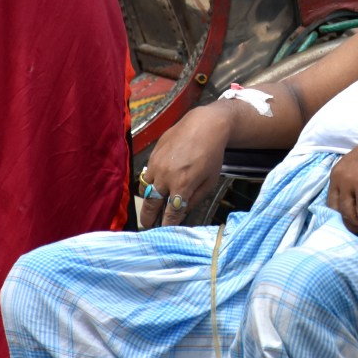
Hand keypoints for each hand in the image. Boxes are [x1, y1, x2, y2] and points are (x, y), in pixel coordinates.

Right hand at [137, 106, 231, 228]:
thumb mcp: (210, 181)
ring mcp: (156, 165)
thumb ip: (195, 199)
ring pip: (145, 190)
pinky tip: (155, 187)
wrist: (204, 125)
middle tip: (148, 225)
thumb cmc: (212, 155)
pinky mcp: (152, 155)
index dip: (166, 224)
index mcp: (183, 184)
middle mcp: (166, 176)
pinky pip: (147, 175)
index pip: (170, 212)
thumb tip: (182, 213)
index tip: (164, 232)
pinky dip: (150, 184)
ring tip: (149, 209)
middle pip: (151, 204)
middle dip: (149, 218)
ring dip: (147, 201)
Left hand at [327, 123, 357, 235]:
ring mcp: (349, 182)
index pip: (331, 202)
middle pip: (337, 211)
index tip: (357, 220)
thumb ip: (353, 181)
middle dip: (351, 223)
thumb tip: (355, 203)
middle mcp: (338, 177)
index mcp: (335, 172)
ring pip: (349, 214)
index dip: (343, 215)